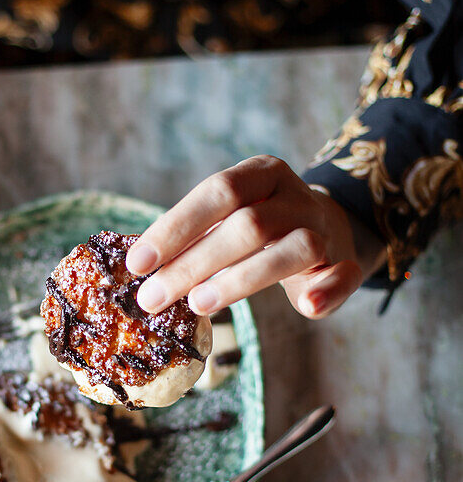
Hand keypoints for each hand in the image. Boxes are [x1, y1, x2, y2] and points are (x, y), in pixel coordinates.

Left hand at [125, 155, 384, 318]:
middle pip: (247, 225)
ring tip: (198, 305)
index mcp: (262, 174)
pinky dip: (328, 291)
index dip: (175, 227)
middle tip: (152, 298)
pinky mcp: (344, 264)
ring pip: (292, 250)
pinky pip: (342, 277)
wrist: (330, 230)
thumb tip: (141, 268)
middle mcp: (295, 197)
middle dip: (193, 263)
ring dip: (242, 280)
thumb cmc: (262, 229)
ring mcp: (323, 229)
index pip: (217, 192)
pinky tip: (308, 307)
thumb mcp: (230, 218)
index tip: (137, 263)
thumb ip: (195, 236)